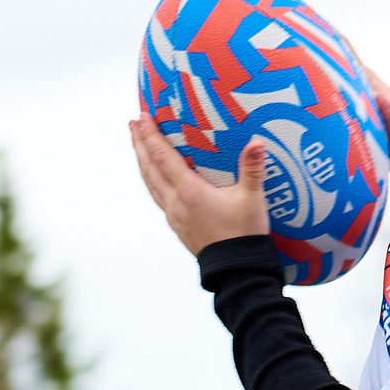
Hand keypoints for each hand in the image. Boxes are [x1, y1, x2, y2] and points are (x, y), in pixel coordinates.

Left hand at [129, 118, 271, 255]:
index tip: (142, 117)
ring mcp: (174, 216)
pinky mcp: (178, 227)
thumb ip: (253, 169)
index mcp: (189, 192)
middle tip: (132, 124)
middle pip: (149, 169)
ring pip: (150, 184)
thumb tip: (257, 142)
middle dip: (140, 144)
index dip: (151, 135)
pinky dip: (152, 182)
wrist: (237, 272)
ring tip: (139, 147)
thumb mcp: (252, 199)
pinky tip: (157, 180)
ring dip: (143, 163)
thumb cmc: (244, 234)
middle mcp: (175, 203)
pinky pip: (158, 198)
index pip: (163, 157)